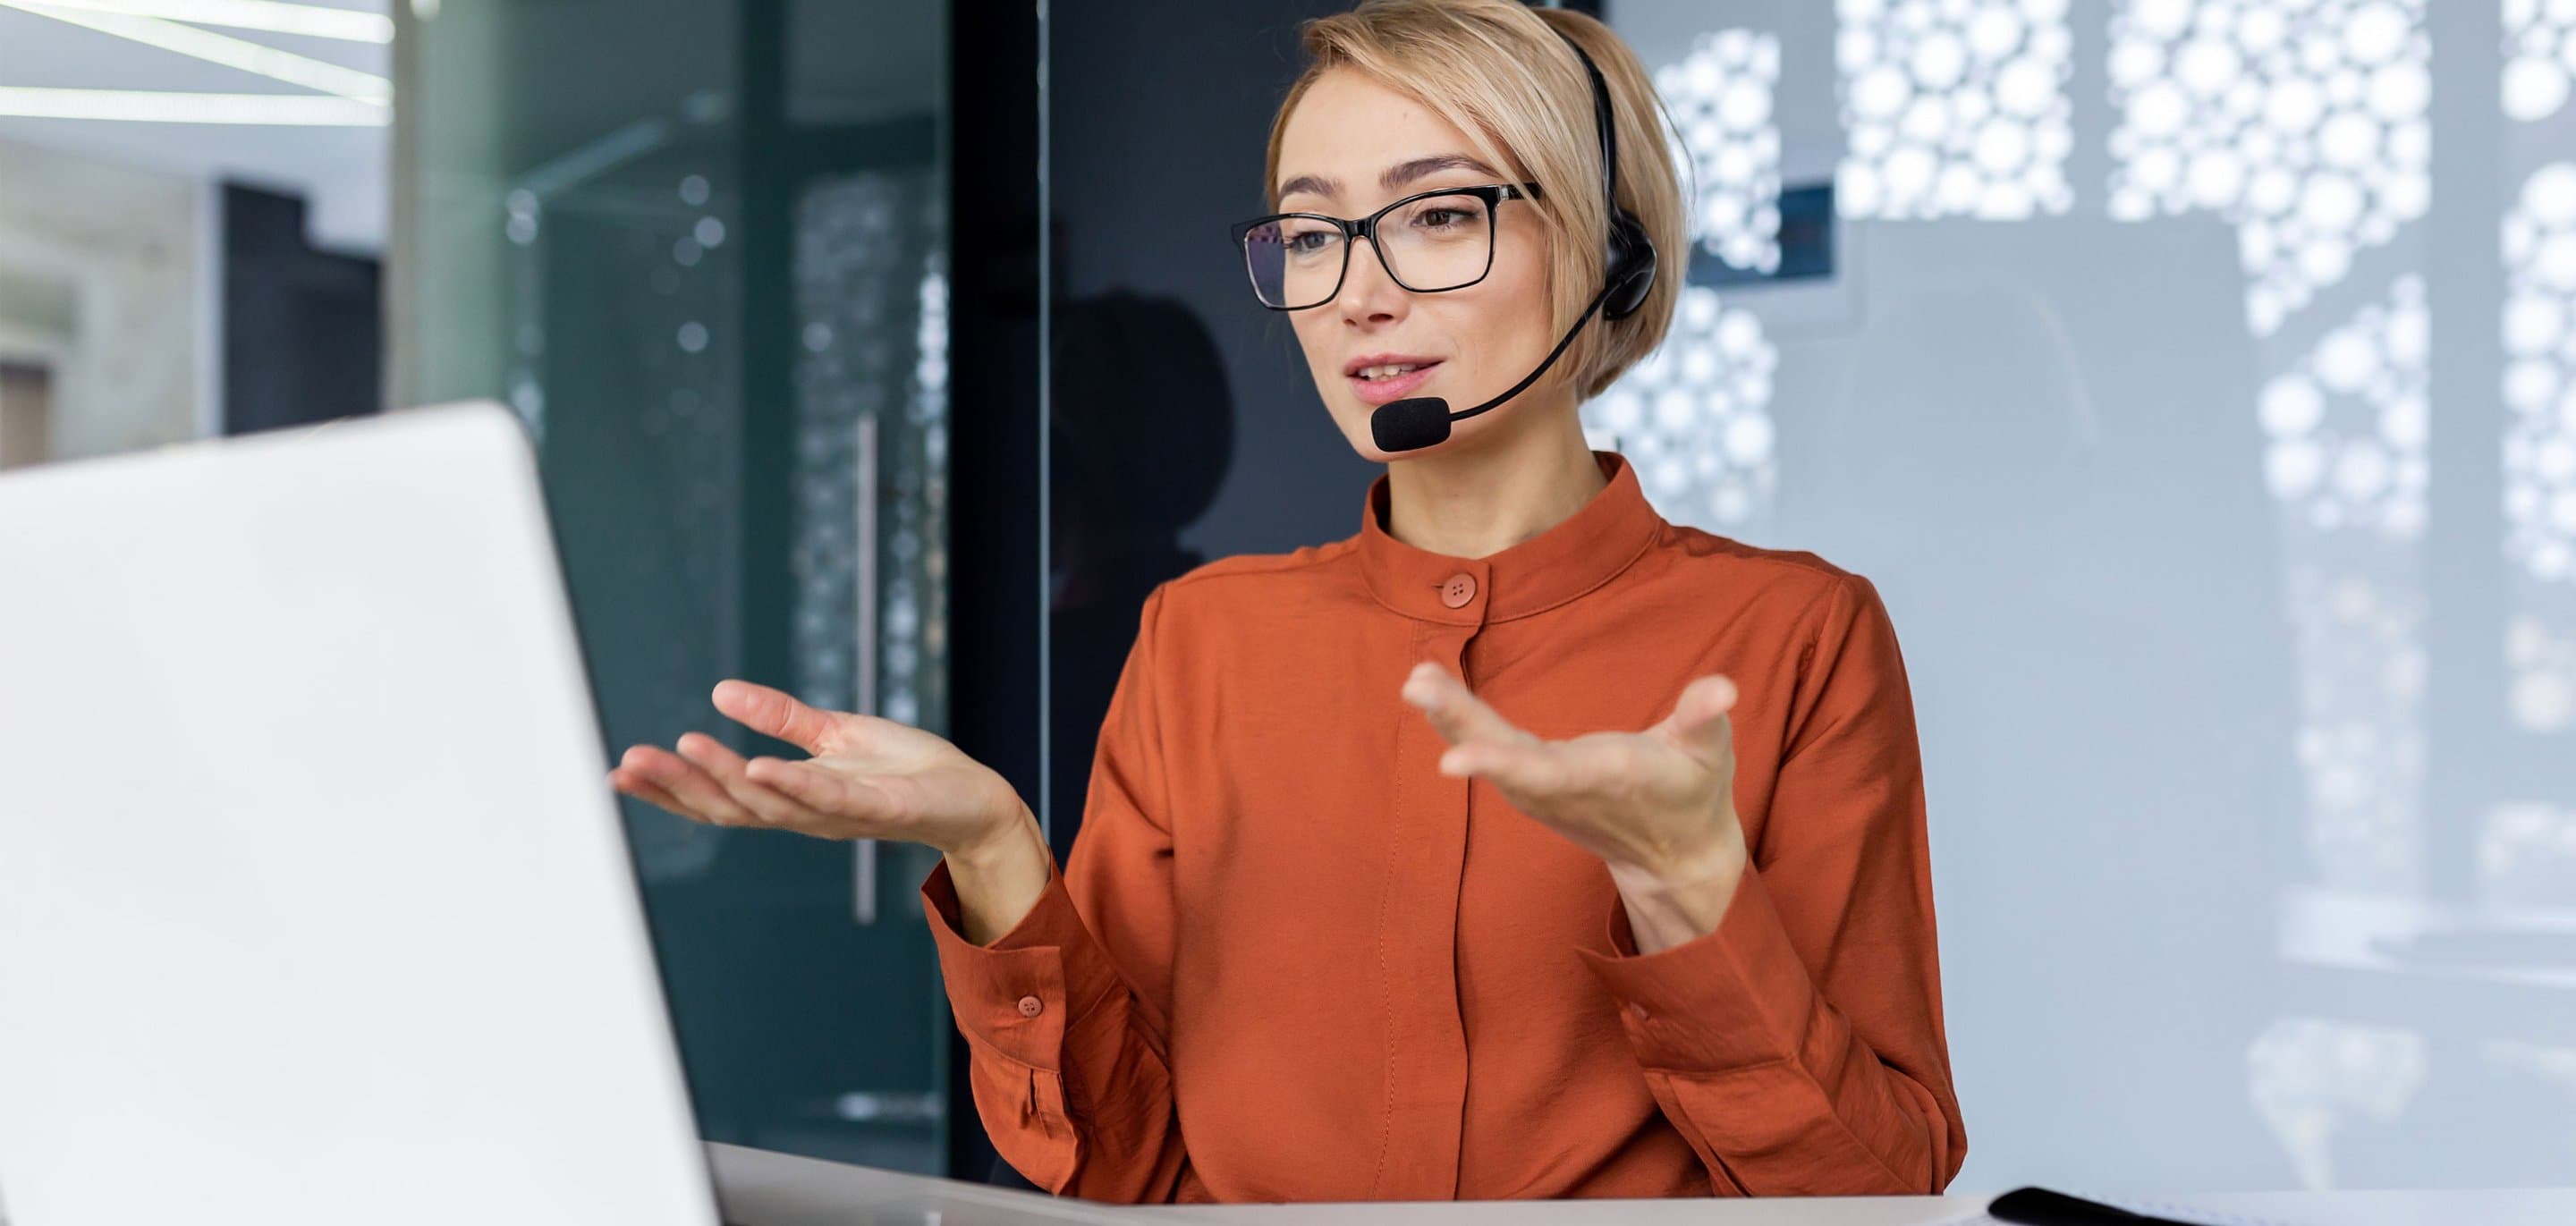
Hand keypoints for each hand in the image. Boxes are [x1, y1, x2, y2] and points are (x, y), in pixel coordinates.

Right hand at [610, 680, 1028, 858]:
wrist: (971, 796)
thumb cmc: (906, 770)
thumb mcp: (833, 734)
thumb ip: (781, 718)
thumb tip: (720, 691)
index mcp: (789, 797)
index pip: (717, 797)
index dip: (670, 788)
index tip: (620, 770)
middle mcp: (804, 814)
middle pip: (728, 806)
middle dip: (677, 785)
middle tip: (630, 762)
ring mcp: (839, 815)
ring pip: (768, 804)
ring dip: (723, 778)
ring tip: (681, 748)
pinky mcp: (878, 807)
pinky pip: (826, 799)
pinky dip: (790, 785)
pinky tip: (758, 767)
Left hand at [1400, 663, 1747, 893]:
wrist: (1673, 854)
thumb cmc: (1693, 790)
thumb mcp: (1711, 753)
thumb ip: (1705, 718)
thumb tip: (1723, 688)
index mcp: (1606, 777)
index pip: (1546, 772)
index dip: (1499, 762)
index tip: (1451, 758)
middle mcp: (1563, 788)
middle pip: (1503, 757)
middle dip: (1458, 721)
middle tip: (1416, 684)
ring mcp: (1541, 791)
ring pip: (1488, 751)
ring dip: (1449, 717)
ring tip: (1416, 678)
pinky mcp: (1531, 786)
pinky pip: (1487, 749)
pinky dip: (1457, 722)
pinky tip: (1429, 689)